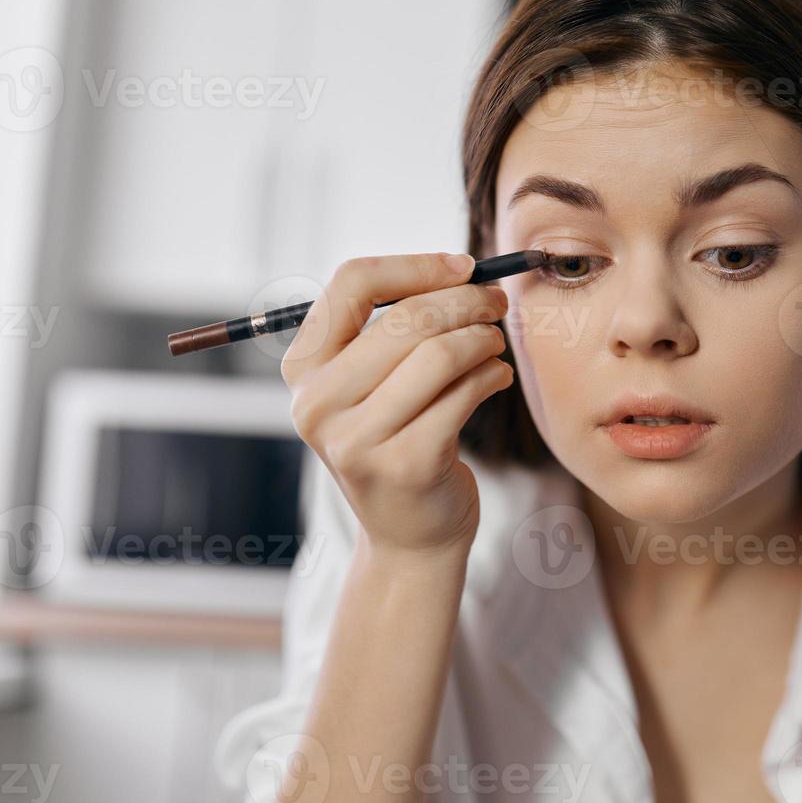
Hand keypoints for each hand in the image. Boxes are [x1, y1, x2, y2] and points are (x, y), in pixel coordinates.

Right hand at [280, 252, 512, 555]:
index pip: (351, 283)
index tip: (464, 267)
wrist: (409, 536)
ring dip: (483, 338)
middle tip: (498, 303)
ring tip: (495, 344)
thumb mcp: (372, 384)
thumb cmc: (399, 439)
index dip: (417, 266)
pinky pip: (464, 393)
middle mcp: (317, 403)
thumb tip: (462, 271)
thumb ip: (394, 328)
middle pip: (406, 317)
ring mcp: (357, 439)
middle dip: (466, 300)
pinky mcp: (406, 465)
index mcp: (303, 368)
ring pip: (440, 353)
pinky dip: (492, 375)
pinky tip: (498, 378)